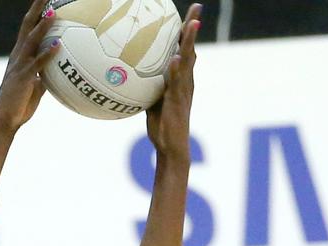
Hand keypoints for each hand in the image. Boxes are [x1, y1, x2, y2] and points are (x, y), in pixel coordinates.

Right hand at [0, 0, 59, 133]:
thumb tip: (53, 74)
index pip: (28, 29)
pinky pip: (38, 63)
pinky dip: (48, 53)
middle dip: (37, 9)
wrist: (3, 121)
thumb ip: (42, 78)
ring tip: (53, 11)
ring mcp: (20, 66)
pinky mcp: (24, 78)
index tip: (46, 1)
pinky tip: (58, 44)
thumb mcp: (34, 90)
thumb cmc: (18, 108)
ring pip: (32, 40)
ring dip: (43, 25)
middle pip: (28, 26)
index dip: (36, 14)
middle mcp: (18, 56)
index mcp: (19, 57)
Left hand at [146, 2, 200, 158]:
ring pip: (188, 61)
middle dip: (193, 28)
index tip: (189, 13)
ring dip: (189, 42)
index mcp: (181, 79)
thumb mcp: (153, 100)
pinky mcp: (178, 102)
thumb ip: (148, 85)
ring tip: (192, 24)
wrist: (171, 148)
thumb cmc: (162, 126)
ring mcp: (183, 91)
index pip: (184, 49)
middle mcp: (186, 81)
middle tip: (197, 8)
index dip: (186, 32)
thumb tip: (130, 74)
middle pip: (190, 49)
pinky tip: (175, 59)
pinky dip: (177, 70)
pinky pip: (177, 83)